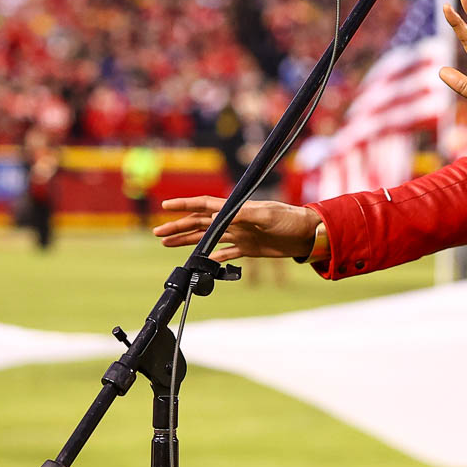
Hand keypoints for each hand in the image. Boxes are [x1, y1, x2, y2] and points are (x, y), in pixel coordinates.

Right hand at [153, 197, 322, 262]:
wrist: (308, 233)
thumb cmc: (290, 218)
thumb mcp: (267, 214)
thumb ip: (244, 214)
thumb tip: (222, 214)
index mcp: (236, 209)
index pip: (204, 205)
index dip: (184, 205)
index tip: (165, 206)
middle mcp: (234, 221)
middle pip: (200, 224)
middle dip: (178, 227)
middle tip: (158, 233)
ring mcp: (240, 235)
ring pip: (207, 238)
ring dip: (187, 241)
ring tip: (168, 244)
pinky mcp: (249, 248)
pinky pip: (225, 253)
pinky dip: (213, 257)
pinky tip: (202, 261)